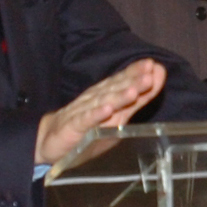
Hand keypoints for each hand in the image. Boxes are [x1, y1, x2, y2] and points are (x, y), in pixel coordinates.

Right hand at [35, 59, 167, 165]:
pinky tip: (106, 110)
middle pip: (116, 89)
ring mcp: (84, 112)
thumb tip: (156, 79)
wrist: (51, 140)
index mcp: (107, 95)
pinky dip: (95, 115)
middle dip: (132, 81)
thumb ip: (137, 100)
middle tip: (148, 73)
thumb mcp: (117, 116)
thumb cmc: (88, 128)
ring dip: (118, 96)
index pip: (123, 81)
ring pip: (103, 102)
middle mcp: (96, 100)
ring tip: (133, 91)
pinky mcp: (73, 127)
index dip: (137, 73)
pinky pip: (85, 120)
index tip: (154, 66)